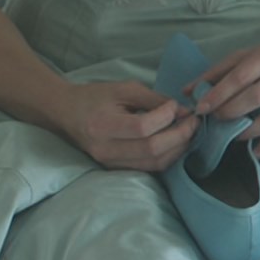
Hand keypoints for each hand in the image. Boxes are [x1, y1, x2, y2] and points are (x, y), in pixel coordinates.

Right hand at [62, 80, 194, 172]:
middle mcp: (105, 149)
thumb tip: (182, 112)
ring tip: (187, 132)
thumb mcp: (124, 90)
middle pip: (152, 150)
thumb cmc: (95, 97)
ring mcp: (110, 163)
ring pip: (154, 163)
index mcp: (102, 125)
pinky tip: (175, 142)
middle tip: (193, 122)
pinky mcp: (117, 169)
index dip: (165, 117)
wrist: (67, 114)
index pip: (142, 127)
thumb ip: (154, 100)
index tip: (175, 106)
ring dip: (177, 148)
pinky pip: (149, 167)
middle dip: (179, 136)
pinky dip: (167, 156)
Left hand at [182, 38, 259, 155]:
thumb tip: (189, 91)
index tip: (201, 108)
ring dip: (245, 132)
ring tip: (231, 135)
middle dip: (229, 113)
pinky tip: (254, 151)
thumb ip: (222, 70)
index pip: (240, 76)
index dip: (218, 94)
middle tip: (214, 122)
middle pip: (254, 98)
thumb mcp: (255, 53)